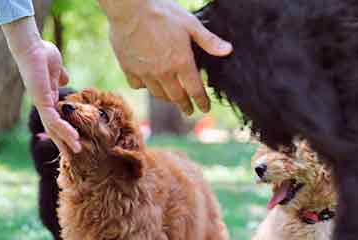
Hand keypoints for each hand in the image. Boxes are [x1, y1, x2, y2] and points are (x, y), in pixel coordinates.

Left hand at [1, 17, 80, 152]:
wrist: (31, 46)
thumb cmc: (42, 52)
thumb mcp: (56, 68)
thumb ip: (60, 76)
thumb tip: (65, 79)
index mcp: (47, 97)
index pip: (57, 118)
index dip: (64, 130)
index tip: (73, 140)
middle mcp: (42, 103)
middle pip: (53, 128)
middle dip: (62, 142)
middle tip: (71, 156)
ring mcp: (41, 103)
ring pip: (54, 127)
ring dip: (66, 140)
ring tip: (77, 151)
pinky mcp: (41, 101)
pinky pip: (53, 120)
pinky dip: (63, 130)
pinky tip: (73, 138)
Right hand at [101, 0, 231, 114]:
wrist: (129, 8)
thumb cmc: (162, 12)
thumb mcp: (190, 23)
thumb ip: (208, 40)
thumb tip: (228, 50)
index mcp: (181, 62)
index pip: (195, 90)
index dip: (202, 101)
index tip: (205, 108)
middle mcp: (164, 72)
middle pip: (176, 97)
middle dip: (184, 105)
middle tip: (188, 110)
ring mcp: (145, 73)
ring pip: (158, 94)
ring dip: (167, 98)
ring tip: (171, 97)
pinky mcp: (129, 69)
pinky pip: (138, 85)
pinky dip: (144, 87)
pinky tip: (147, 83)